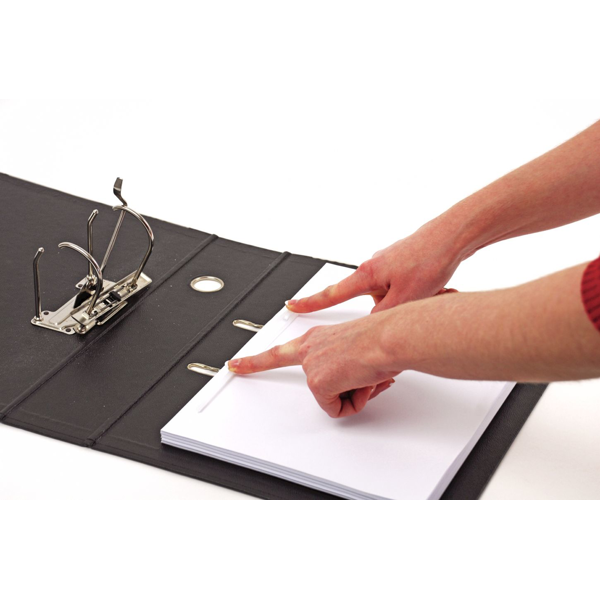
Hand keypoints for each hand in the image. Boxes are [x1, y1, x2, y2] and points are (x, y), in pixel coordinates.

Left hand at [228, 311, 399, 417]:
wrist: (388, 338)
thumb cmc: (382, 338)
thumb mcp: (359, 351)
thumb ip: (349, 367)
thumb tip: (362, 383)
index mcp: (316, 339)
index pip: (278, 352)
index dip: (255, 361)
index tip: (236, 364)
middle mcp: (309, 350)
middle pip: (314, 384)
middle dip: (340, 389)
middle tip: (334, 376)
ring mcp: (312, 366)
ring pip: (332, 399)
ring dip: (355, 393)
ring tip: (366, 374)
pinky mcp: (319, 383)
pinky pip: (338, 409)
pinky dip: (354, 402)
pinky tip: (362, 383)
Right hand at [286, 223, 459, 313]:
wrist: (452, 236)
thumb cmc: (428, 259)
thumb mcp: (402, 299)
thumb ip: (380, 318)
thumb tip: (368, 329)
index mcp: (367, 274)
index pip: (331, 294)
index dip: (310, 303)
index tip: (293, 305)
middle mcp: (375, 267)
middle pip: (373, 302)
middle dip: (390, 310)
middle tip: (411, 301)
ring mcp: (390, 265)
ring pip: (393, 296)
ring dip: (410, 301)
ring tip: (431, 293)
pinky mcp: (405, 264)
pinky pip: (405, 287)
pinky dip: (419, 293)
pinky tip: (436, 288)